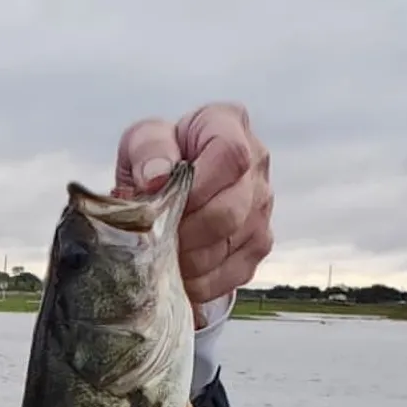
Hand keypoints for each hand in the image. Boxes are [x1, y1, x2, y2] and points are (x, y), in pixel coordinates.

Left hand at [114, 102, 272, 306]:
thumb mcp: (142, 140)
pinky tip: (179, 274)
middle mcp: (257, 164)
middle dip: (185, 234)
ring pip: (229, 246)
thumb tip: (156, 178)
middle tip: (155, 242)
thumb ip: (148, 150)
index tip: (168, 204)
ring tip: (161, 258)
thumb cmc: (158, 158)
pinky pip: (233, 273)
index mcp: (229, 124)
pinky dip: (200, 283)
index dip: (198, 188)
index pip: (231, 155)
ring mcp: (263, 206)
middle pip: (230, 211)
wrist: (174, 184)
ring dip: (189, 262)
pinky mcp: (260, 243)